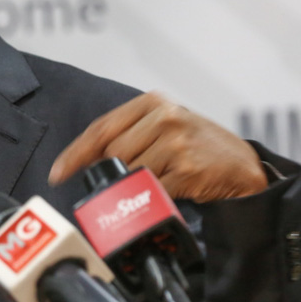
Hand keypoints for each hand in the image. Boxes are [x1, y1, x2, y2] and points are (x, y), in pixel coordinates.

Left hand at [49, 92, 266, 202]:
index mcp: (153, 103)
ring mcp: (177, 142)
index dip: (76, 153)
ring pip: (131, 172)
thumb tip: (87, 161)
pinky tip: (164, 195)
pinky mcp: (187, 168)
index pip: (101, 127)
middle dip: (109, 174)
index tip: (57, 172)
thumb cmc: (199, 147)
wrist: (243, 166)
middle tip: (113, 187)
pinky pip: (152, 189)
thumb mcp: (165, 128)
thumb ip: (130, 136)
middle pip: (113, 152)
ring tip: (148, 189)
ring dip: (132, 187)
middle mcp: (164, 117)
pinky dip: (151, 197)